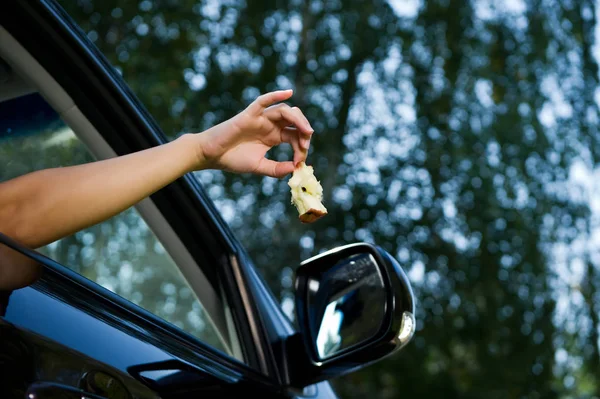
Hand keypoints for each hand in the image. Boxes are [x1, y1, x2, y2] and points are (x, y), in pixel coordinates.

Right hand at [196, 89, 313, 177]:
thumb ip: (276, 169)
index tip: (301, 161)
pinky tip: (289, 93)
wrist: (212, 155)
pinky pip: (263, 101)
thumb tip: (295, 169)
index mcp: (274, 136)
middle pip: (294, 121)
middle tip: (306, 144)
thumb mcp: (259, 167)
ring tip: (306, 131)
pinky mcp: (249, 114)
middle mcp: (270, 125)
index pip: (295, 137)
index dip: (302, 147)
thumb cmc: (233, 160)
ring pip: (284, 111)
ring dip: (298, 119)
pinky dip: (276, 95)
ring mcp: (260, 118)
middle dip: (304, 131)